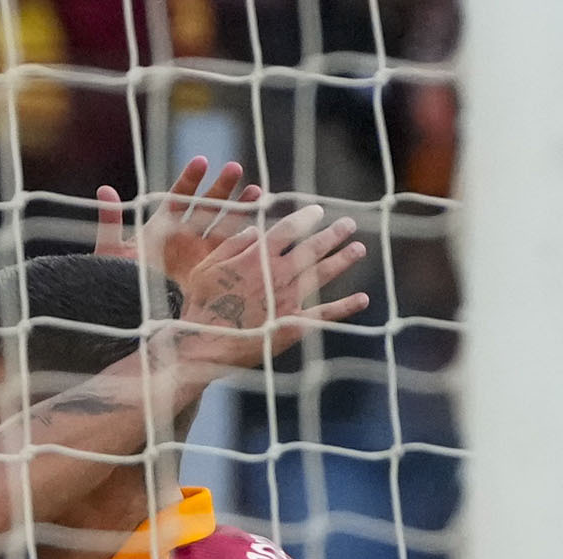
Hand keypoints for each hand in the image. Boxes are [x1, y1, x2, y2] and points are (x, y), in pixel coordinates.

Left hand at [94, 156, 261, 289]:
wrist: (127, 313)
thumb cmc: (115, 280)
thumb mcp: (111, 250)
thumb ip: (111, 220)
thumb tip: (104, 190)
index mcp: (161, 226)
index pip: (179, 196)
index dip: (191, 179)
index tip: (202, 161)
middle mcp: (183, 236)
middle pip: (206, 205)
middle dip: (222, 187)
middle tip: (235, 167)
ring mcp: (198, 253)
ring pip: (223, 225)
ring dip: (240, 208)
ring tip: (257, 191)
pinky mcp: (209, 271)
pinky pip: (230, 251)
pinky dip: (245, 238)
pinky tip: (260, 226)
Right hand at [169, 203, 368, 386]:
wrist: (203, 343)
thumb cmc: (199, 306)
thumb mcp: (205, 268)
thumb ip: (231, 245)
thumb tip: (255, 229)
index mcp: (257, 256)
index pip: (289, 229)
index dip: (306, 218)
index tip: (317, 211)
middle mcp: (279, 273)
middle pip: (312, 247)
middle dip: (333, 234)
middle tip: (348, 225)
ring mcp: (289, 298)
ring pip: (323, 273)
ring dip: (343, 260)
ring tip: (358, 249)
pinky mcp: (294, 324)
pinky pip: (325, 314)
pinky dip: (346, 306)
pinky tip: (363, 299)